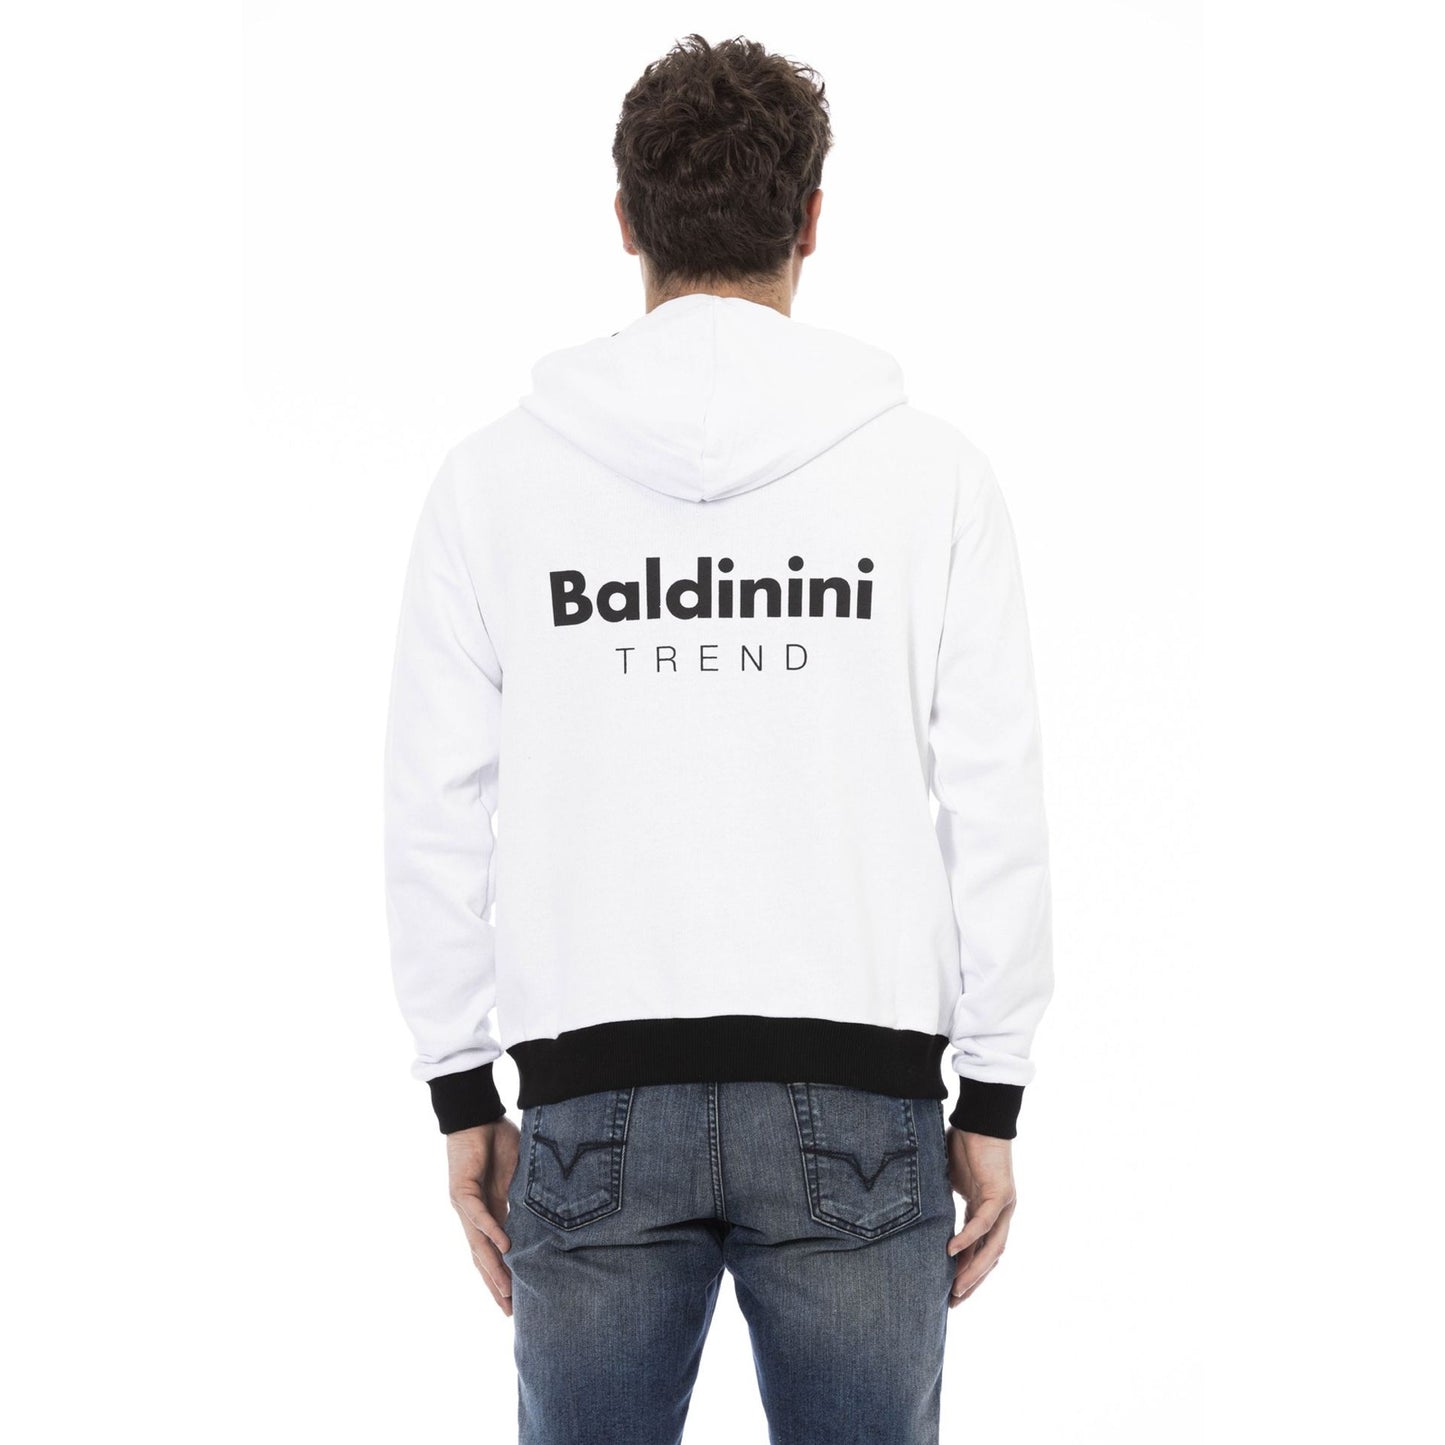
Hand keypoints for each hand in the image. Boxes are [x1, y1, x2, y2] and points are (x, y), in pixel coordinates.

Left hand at [447, 1117, 520, 1315]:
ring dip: (492, 1268)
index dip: (504, 1276)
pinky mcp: (461, 1191)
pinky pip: (478, 1214)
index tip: (516, 1301)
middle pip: (484, 1259)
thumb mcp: (520, 1176)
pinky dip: (490, 1230)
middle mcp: (475, 1216)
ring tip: (506, 1290)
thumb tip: (556, 1211)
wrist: (475, 1117)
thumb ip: (530, 1197)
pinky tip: (503, 1246)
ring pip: (478, 1244)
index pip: (496, 1253)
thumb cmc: (498, 1142)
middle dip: (496, 1285)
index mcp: (490, 1213)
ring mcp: (466, 1206)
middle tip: (510, 1311)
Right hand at [945, 1129, 1016, 1306]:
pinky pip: (983, 1222)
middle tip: (953, 1304)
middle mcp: (999, 1215)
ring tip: (956, 1289)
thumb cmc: (964, 1144)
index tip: (950, 1294)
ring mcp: (1003, 1207)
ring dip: (974, 1270)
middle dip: (972, 1282)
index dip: (966, 1273)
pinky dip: (968, 1238)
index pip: (978, 1251)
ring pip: (991, 1248)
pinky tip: (952, 1251)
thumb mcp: (948, 1180)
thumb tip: (915, 1215)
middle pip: (989, 1258)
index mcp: (985, 1212)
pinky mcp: (1001, 1194)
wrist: (981, 1119)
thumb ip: (939, 1201)